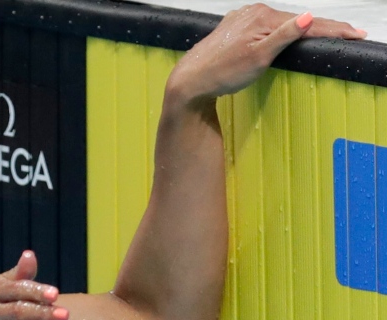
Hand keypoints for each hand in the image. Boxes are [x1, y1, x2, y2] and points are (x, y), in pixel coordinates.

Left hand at [169, 4, 365, 101]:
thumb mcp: (259, 57)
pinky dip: (283, 31)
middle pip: (295, 20)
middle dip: (323, 27)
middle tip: (350, 33)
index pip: (306, 24)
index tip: (355, 34)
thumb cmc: (222, 73)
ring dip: (304, 28)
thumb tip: (309, 16)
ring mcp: (242, 19)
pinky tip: (292, 33)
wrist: (191, 81)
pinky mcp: (235, 28)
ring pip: (281, 23)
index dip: (332, 30)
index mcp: (262, 17)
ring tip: (329, 32)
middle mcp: (253, 12)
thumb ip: (285, 36)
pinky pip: (266, 27)